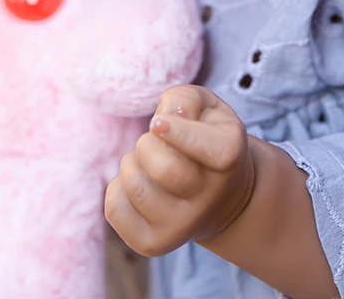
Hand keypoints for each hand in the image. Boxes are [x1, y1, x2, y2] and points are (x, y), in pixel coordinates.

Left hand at [105, 85, 255, 257]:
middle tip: (154, 141)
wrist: (221, 197)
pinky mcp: (153, 244)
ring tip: (147, 162)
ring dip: (131, 163)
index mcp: (228, 157)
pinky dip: (116, 188)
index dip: (175, 129)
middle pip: (162, 168)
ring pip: (135, 187)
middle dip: (146, 144)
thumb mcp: (207, 108)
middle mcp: (208, 199)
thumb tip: (166, 120)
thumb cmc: (207, 139)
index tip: (159, 123)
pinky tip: (137, 183)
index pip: (203, 145)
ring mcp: (182, 227)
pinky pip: (115, 209)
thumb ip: (185, 101)